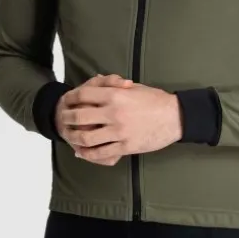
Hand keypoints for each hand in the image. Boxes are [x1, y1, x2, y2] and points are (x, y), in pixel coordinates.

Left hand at [59, 79, 182, 165]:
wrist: (175, 117)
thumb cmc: (156, 99)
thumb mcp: (134, 87)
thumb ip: (114, 86)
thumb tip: (97, 83)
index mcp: (115, 95)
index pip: (83, 95)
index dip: (71, 97)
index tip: (66, 100)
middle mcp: (114, 113)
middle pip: (80, 116)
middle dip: (67, 118)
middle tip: (63, 119)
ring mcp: (119, 131)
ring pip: (87, 137)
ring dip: (74, 137)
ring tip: (69, 137)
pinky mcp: (125, 147)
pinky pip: (101, 153)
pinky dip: (88, 154)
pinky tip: (82, 153)